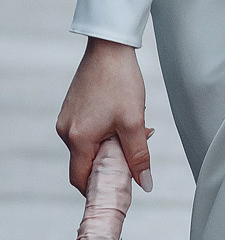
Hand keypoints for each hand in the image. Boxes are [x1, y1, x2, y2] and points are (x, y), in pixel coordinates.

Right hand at [57, 39, 151, 195]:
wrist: (109, 50)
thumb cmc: (120, 82)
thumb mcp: (134, 123)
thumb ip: (139, 156)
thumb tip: (144, 183)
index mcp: (78, 138)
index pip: (80, 178)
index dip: (98, 187)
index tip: (117, 189)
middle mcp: (65, 131)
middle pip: (84, 164)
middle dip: (108, 166)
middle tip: (132, 157)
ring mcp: (66, 120)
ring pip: (87, 148)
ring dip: (108, 148)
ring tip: (130, 132)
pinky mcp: (71, 111)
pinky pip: (86, 134)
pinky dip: (103, 135)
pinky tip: (120, 121)